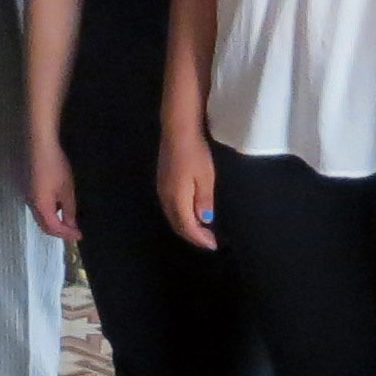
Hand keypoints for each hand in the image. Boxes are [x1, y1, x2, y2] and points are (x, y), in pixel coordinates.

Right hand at [27, 137, 80, 242]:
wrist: (40, 146)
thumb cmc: (56, 167)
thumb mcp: (67, 190)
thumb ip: (69, 209)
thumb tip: (70, 224)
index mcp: (41, 207)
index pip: (54, 228)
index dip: (67, 234)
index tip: (79, 236)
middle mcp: (32, 205)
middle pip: (44, 225)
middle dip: (59, 232)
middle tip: (73, 232)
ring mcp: (28, 196)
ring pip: (40, 217)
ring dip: (53, 222)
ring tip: (67, 221)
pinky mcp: (29, 188)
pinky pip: (39, 207)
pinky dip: (49, 213)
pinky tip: (58, 206)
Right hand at [157, 123, 215, 251]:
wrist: (177, 130)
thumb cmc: (195, 153)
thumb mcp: (206, 178)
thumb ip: (204, 201)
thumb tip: (204, 220)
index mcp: (177, 199)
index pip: (187, 227)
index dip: (200, 238)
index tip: (214, 245)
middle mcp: (165, 197)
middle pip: (177, 224)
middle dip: (192, 236)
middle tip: (209, 241)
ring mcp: (161, 189)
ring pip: (172, 216)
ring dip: (186, 227)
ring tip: (201, 230)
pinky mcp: (162, 181)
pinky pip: (170, 207)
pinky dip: (180, 216)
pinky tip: (189, 213)